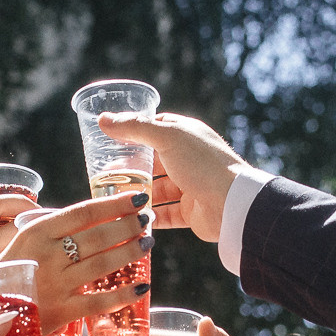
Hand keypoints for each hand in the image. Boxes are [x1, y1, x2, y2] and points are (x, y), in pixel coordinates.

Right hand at [1, 196, 150, 334]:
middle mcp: (47, 255)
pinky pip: (99, 302)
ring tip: (148, 243)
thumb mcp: (16, 242)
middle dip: (128, 225)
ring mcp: (55, 284)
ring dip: (130, 252)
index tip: (135, 198)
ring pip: (102, 264)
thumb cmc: (1, 274)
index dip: (114, 204)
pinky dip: (123, 294)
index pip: (83, 212)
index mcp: (35, 233)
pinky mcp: (61, 312)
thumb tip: (79, 216)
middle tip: (146, 219)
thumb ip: (45, 229)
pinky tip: (142, 286)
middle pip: (98, 236)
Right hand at [94, 111, 261, 242]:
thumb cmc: (203, 163)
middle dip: (131, 169)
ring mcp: (189, 186)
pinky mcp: (190, 212)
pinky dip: (148, 216)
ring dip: (138, 194)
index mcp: (186, 136)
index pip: (155, 129)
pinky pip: (164, 214)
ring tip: (114, 198)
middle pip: (153, 163)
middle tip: (105, 176)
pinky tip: (130, 216)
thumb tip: (103, 119)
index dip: (134, 134)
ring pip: (156, 190)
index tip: (109, 142)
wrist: (231, 203)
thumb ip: (135, 128)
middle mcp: (188, 159)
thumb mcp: (167, 137)